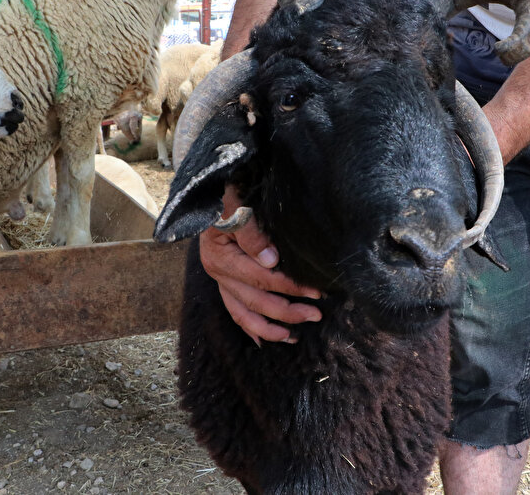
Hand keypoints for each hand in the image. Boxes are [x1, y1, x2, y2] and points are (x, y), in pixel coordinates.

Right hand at [199, 186, 322, 345]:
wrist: (212, 188)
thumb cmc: (229, 193)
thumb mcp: (238, 203)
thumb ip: (251, 231)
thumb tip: (271, 261)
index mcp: (221, 255)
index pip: (261, 278)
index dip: (289, 286)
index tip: (316, 291)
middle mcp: (217, 271)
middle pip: (255, 300)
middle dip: (287, 311)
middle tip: (316, 314)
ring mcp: (219, 279)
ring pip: (243, 313)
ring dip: (270, 328)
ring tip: (294, 336)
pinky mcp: (224, 281)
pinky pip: (235, 311)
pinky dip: (250, 327)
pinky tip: (264, 342)